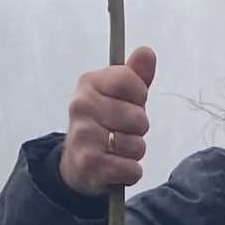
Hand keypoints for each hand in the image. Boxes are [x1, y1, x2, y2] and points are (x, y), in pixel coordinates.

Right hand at [60, 45, 155, 195]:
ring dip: (134, 151)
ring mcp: (83, 135)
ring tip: (118, 149)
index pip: (129, 81)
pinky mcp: (89, 164)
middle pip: (138, 117)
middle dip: (138, 129)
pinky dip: (130, 171)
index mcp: (89, 83)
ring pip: (137, 145)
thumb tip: (147, 52)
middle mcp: (81, 106)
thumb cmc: (104, 123)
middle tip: (122, 131)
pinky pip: (131, 169)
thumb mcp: (119, 95)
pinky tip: (117, 166)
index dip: (139, 95)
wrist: (77, 163)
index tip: (131, 102)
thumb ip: (136, 75)